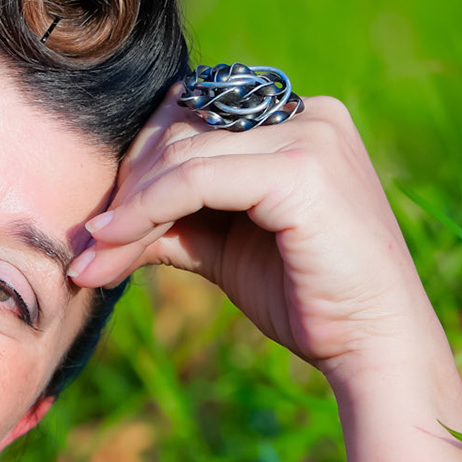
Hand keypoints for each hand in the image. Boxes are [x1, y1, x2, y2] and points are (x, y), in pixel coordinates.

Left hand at [70, 89, 439, 384]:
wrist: (374, 347)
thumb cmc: (310, 301)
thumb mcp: (227, 248)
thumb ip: (175, 221)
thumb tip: (101, 223)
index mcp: (301, 121)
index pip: (196, 118)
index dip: (141, 166)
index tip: (100, 225)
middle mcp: (311, 114)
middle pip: (182, 129)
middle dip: (127, 188)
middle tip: (87, 246)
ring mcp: (310, 136)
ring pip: (181, 155)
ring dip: (127, 210)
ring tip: (92, 259)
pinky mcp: (299, 169)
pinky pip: (192, 180)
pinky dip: (145, 213)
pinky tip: (114, 246)